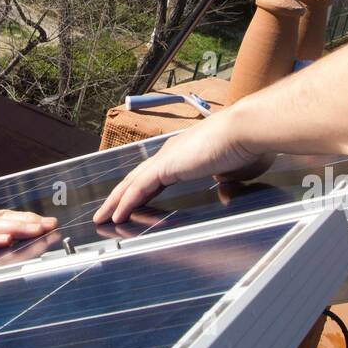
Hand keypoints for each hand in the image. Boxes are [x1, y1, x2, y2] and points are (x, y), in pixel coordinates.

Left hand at [93, 108, 270, 224]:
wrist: (244, 130)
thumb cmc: (246, 145)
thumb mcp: (233, 169)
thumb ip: (225, 179)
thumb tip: (225, 188)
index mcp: (185, 152)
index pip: (156, 175)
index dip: (141, 189)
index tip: (133, 202)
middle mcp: (171, 153)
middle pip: (137, 178)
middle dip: (120, 196)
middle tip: (107, 211)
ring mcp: (167, 158)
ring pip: (132, 183)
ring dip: (115, 201)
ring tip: (102, 218)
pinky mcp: (166, 165)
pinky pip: (139, 188)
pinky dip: (126, 202)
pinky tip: (117, 216)